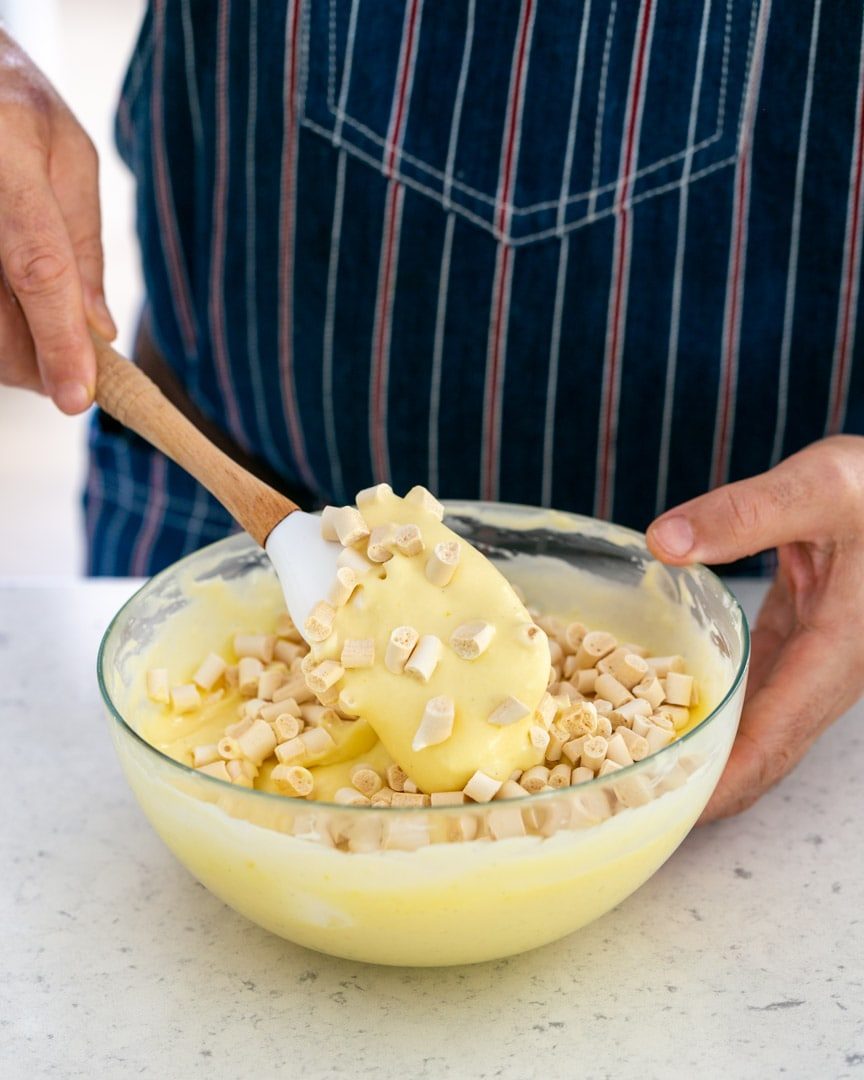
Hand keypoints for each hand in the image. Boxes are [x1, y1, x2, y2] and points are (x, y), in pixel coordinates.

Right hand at [0, 29, 114, 412]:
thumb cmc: (11, 102)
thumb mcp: (68, 154)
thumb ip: (82, 245)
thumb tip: (98, 331)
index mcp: (7, 159)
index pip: (36, 268)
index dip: (58, 341)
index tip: (77, 398)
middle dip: (39, 365)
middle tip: (74, 374)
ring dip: (13, 357)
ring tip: (44, 339)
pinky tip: (11, 313)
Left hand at [646, 435, 863, 821]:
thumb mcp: (822, 485)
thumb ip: (746, 513)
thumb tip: (665, 542)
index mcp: (837, 652)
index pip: (773, 741)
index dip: (721, 783)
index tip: (668, 810)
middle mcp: (829, 670)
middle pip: (765, 752)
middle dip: (706, 785)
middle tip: (633, 803)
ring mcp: (817, 658)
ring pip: (762, 726)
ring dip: (710, 753)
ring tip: (644, 767)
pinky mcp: (804, 636)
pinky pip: (759, 690)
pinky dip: (720, 708)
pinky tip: (671, 705)